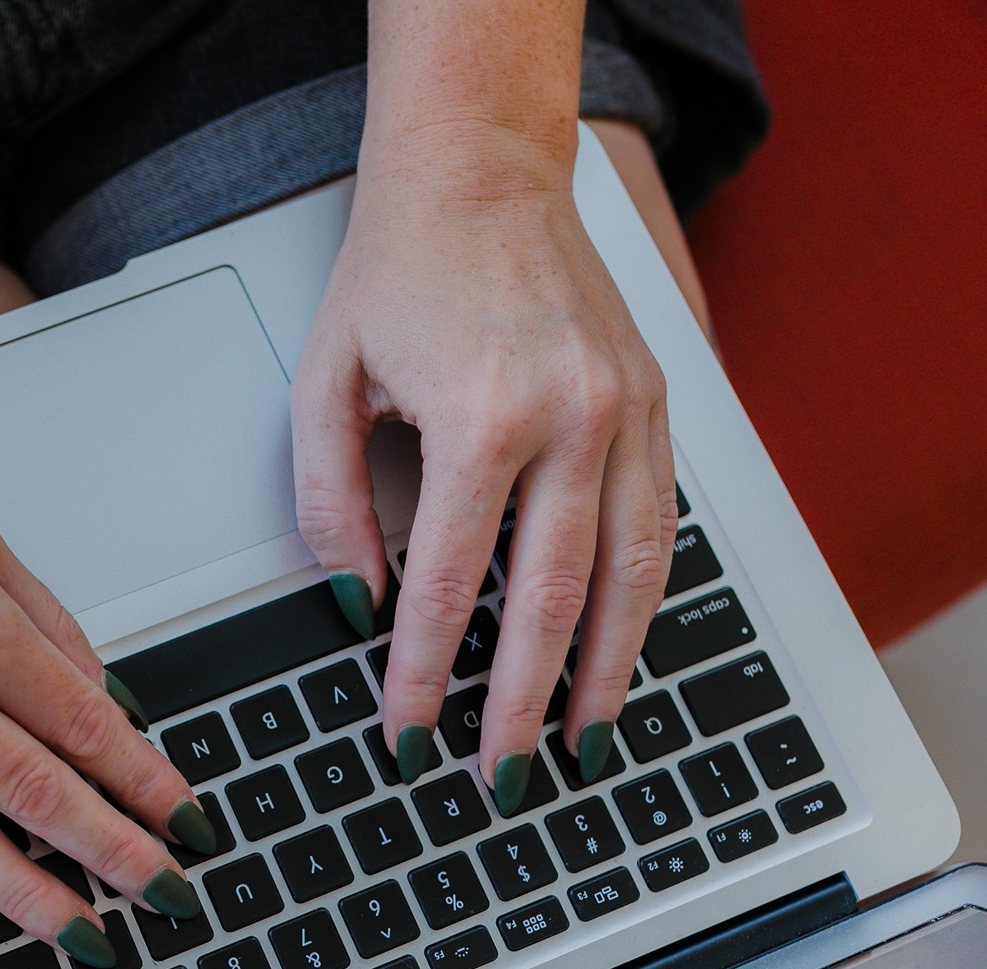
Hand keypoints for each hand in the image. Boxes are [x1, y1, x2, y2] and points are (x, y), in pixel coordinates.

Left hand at [290, 125, 677, 811]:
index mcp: (480, 416)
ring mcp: (629, 410)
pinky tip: (619, 648)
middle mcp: (572, 418)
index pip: (445, 586)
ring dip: (606, 670)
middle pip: (550, 602)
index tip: (408, 735)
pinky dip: (643, 600)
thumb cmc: (397, 270)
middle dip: (523, 704)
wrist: (482, 172)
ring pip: (632, 575)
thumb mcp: (325, 383)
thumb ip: (330, 504)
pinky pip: (661, 523)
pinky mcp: (658, 401)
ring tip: (583, 741)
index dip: (422, 675)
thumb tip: (355, 604)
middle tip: (503, 779)